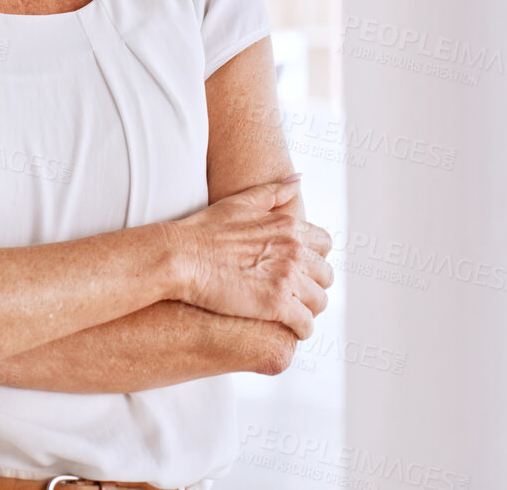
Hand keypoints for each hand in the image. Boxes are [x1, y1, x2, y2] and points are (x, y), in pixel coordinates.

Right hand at [167, 177, 333, 339]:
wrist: (181, 256)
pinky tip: (291, 328)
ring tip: (294, 313)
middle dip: (314, 285)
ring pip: (319, 301)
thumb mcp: (241, 202)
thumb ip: (273, 191)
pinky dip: (301, 329)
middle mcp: (294, 250)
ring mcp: (287, 278)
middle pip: (326, 275)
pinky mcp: (275, 304)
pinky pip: (305, 323)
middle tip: (298, 294)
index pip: (325, 244)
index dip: (315, 258)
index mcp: (289, 226)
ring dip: (309, 308)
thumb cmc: (204, 229)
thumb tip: (297, 179)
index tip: (302, 268)